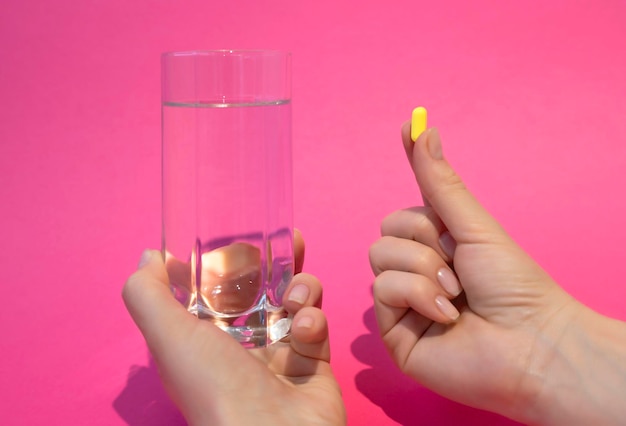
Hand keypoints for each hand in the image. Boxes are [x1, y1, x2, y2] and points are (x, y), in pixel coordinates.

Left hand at [123, 232, 345, 425]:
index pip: (214, 290)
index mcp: (203, 339)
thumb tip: (149, 257)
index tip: (238, 238)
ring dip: (300, 287)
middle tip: (290, 240)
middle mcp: (240, 345)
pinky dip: (313, 319)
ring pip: (294, 301)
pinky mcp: (313, 360)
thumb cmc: (215, 388)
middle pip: (259, 290)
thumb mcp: (168, 337)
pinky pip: (316, 324)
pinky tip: (305, 329)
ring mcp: (279, 352)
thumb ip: (148, 294)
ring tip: (295, 296)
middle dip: (275, 263)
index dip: (226, 263)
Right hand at [369, 124, 625, 424]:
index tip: (411, 129)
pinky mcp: (394, 330)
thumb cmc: (512, 285)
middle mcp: (416, 272)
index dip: (415, 190)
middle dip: (423, 242)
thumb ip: (439, 183)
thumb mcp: (473, 226)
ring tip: (456, 294)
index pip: (406, 210)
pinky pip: (382, 290)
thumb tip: (423, 129)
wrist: (530, 343)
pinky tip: (446, 315)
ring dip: (424, 271)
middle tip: (457, 264)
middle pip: (386, 232)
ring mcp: (403, 302)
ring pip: (379, 258)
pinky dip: (417, 296)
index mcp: (437, 247)